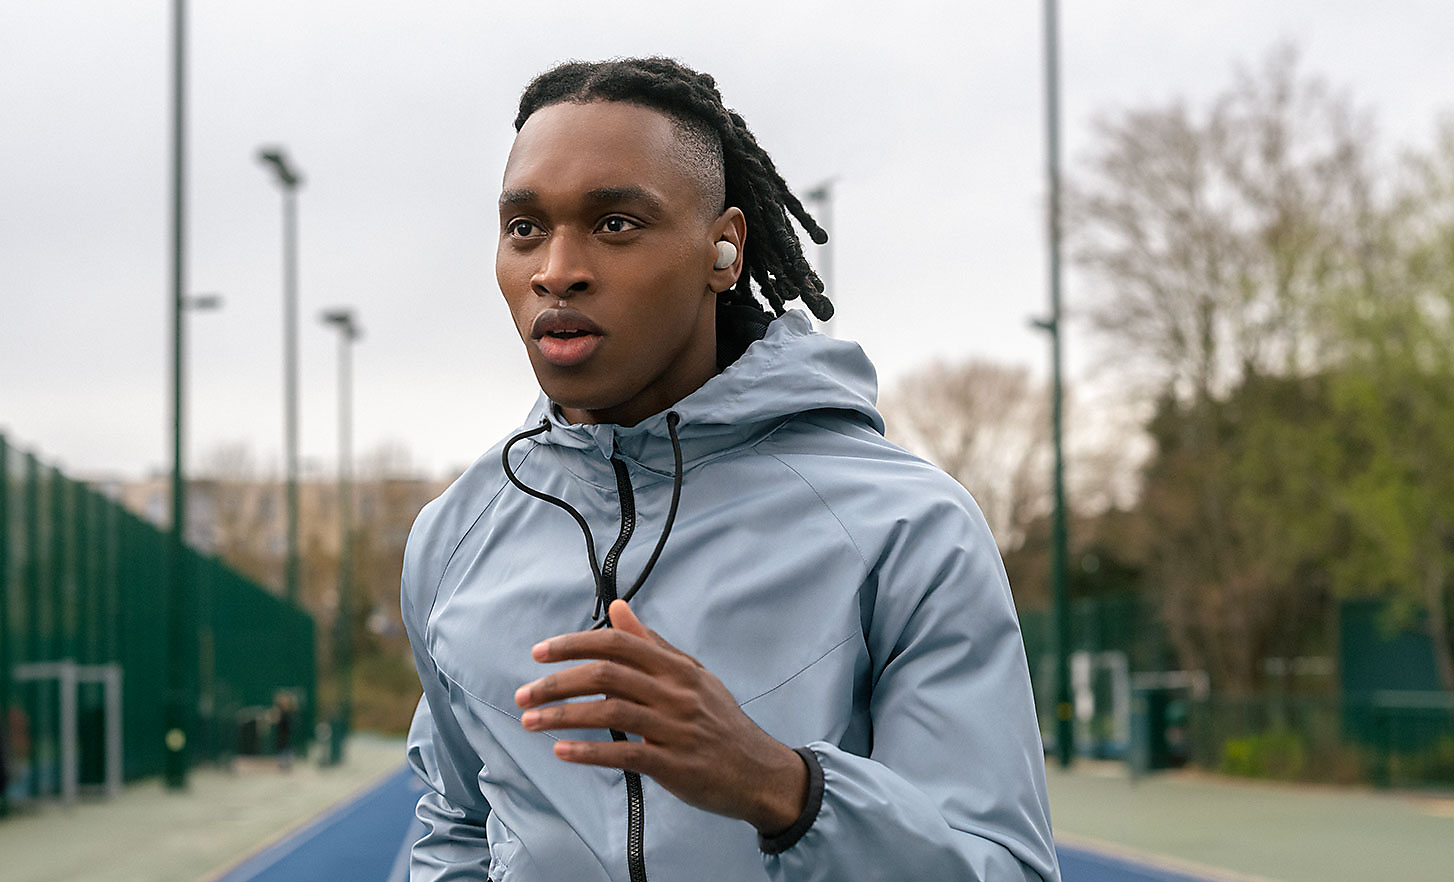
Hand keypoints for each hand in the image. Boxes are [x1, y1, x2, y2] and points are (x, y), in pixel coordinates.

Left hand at [514, 599, 807, 834]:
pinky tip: (562, 751)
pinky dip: (589, 752)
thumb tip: (618, 608)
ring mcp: (675, 729)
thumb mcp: (693, 675)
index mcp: (677, 667)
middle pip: (606, 676)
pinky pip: (624, 755)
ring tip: (530, 722)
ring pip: (609, 713)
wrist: (759, 771)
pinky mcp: (674, 765)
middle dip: (557, 682)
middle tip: (524, 694)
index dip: (574, 645)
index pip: (617, 644)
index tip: (539, 652)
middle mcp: (676, 692)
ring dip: (563, 716)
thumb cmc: (720, 722)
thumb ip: (652, 644)